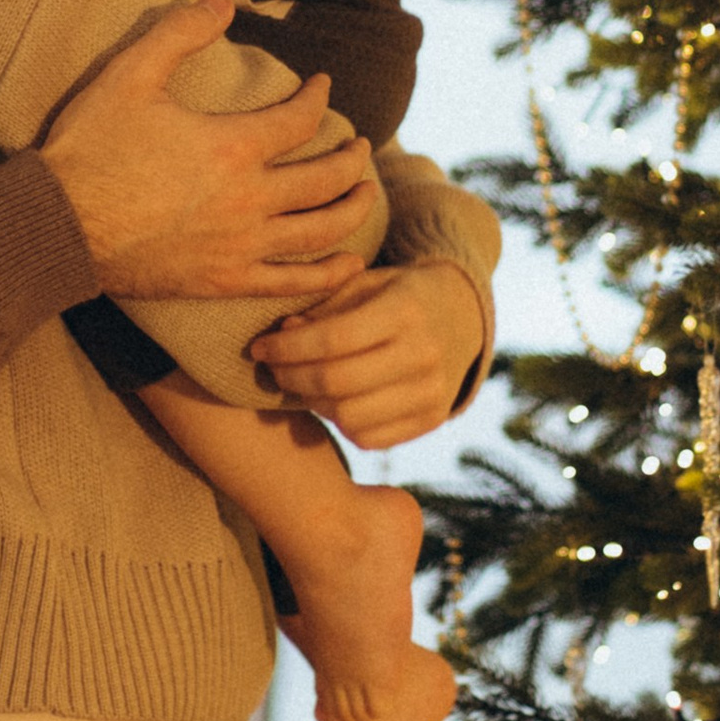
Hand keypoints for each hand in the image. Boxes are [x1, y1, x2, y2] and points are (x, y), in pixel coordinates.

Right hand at [40, 0, 378, 298]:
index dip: (318, 97)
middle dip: (351, 158)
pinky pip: (293, 282)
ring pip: (321, 230)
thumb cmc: (90, 147)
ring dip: (353, 209)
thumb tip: (223, 2)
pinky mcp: (225, 282)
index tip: (322, 86)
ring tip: (364, 194)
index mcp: (233, 146)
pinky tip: (352, 265)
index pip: (301, 119)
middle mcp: (249, 198)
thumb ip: (180, 33)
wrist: (57, 225)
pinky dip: (329, 276)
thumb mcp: (131, 74)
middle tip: (360, 146)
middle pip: (326, 177)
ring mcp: (241, 246)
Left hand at [253, 259, 486, 449]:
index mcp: (406, 309)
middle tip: (271, 369)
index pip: (333, 338)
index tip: (259, 348)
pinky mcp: (431, 420)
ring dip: (311, 403)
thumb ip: (321, 305)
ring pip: (348, 416)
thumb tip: (283, 334)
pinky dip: (339, 423)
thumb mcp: (363, 282)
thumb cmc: (394, 294)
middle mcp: (425, 353)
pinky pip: (368, 438)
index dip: (286, 348)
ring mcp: (433, 392)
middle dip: (290, 377)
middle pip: (336, 382)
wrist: (460, 315)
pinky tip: (331, 400)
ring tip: (300, 383)